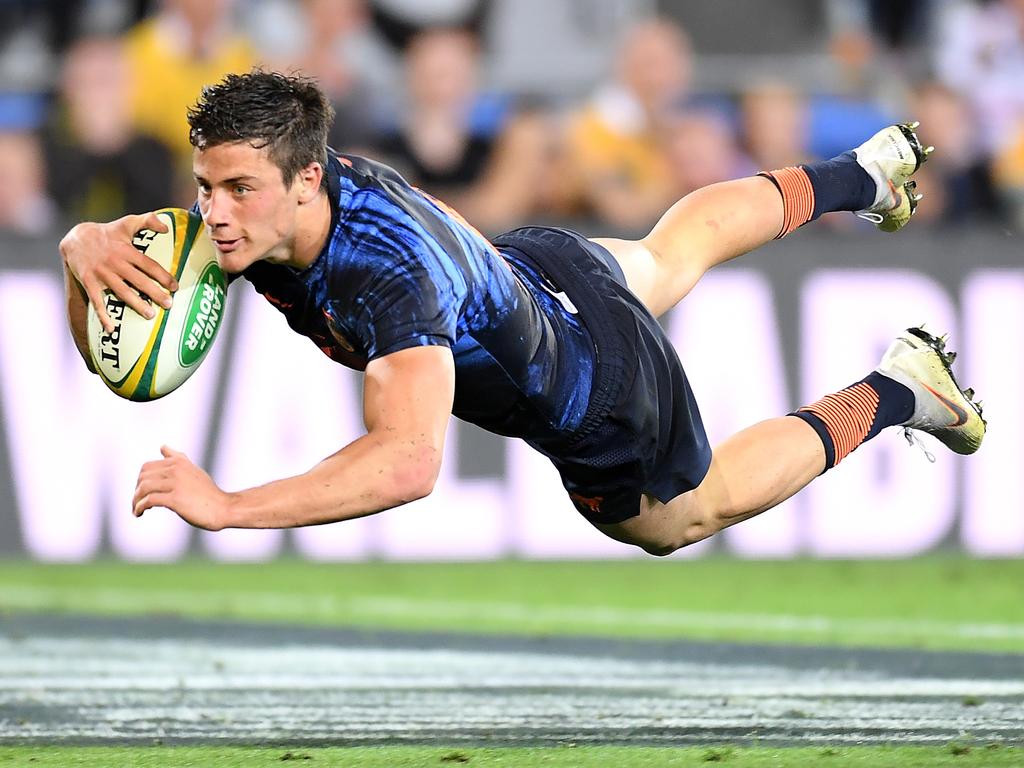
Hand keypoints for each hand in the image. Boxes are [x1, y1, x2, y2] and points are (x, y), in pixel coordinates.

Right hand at [60, 212, 178, 332]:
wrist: (76, 238)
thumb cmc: (108, 233)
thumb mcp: (127, 223)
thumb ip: (148, 221)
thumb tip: (167, 228)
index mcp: (127, 251)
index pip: (149, 265)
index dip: (163, 276)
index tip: (175, 287)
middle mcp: (115, 263)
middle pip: (138, 280)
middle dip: (154, 293)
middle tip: (169, 305)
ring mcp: (102, 273)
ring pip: (121, 291)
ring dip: (135, 304)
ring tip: (149, 315)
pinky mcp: (89, 282)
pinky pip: (97, 301)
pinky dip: (103, 316)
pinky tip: (111, 328)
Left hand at [133, 446, 230, 530]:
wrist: (223, 508)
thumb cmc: (208, 492)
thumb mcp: (192, 470)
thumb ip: (177, 458)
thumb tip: (162, 446)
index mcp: (179, 462)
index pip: (147, 467)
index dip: (140, 480)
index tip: (142, 492)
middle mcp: (176, 469)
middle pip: (143, 477)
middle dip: (136, 491)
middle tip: (138, 502)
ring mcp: (176, 484)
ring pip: (144, 488)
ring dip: (135, 501)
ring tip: (136, 510)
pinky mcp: (175, 499)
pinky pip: (149, 500)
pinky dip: (140, 507)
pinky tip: (139, 513)